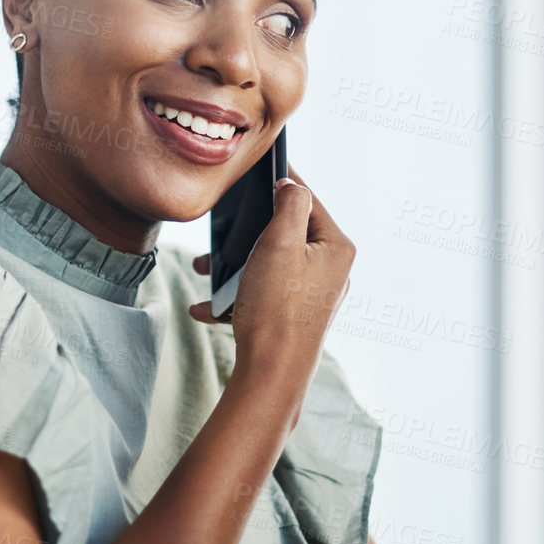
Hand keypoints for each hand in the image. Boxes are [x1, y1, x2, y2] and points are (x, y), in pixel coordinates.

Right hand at [189, 165, 355, 388]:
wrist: (271, 375)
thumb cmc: (276, 309)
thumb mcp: (280, 243)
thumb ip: (289, 204)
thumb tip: (290, 185)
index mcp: (337, 248)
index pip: (307, 200)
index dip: (280, 183)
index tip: (258, 168)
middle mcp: (331, 271)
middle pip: (286, 232)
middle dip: (247, 233)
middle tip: (221, 231)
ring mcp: (314, 296)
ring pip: (270, 263)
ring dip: (236, 264)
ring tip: (206, 270)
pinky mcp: (295, 317)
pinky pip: (263, 293)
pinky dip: (237, 294)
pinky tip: (208, 306)